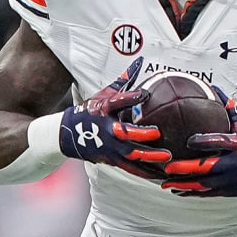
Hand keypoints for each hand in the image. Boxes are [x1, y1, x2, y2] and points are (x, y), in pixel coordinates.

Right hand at [59, 56, 170, 177]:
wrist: (68, 135)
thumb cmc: (92, 111)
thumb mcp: (104, 95)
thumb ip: (124, 80)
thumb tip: (139, 61)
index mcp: (104, 110)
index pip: (117, 102)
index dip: (130, 98)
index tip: (145, 94)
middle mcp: (106, 129)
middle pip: (123, 133)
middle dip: (140, 134)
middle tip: (158, 134)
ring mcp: (109, 147)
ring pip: (130, 155)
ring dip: (149, 157)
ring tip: (168, 158)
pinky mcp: (113, 160)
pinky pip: (131, 169)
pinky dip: (147, 173)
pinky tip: (164, 175)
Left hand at [161, 89, 236, 195]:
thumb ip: (229, 111)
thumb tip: (217, 90)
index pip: (220, 142)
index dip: (204, 142)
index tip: (188, 141)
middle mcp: (234, 163)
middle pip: (207, 167)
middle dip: (186, 168)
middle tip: (168, 166)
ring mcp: (232, 179)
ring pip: (204, 183)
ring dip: (184, 184)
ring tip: (166, 182)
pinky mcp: (230, 190)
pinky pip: (208, 193)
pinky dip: (192, 192)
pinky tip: (178, 190)